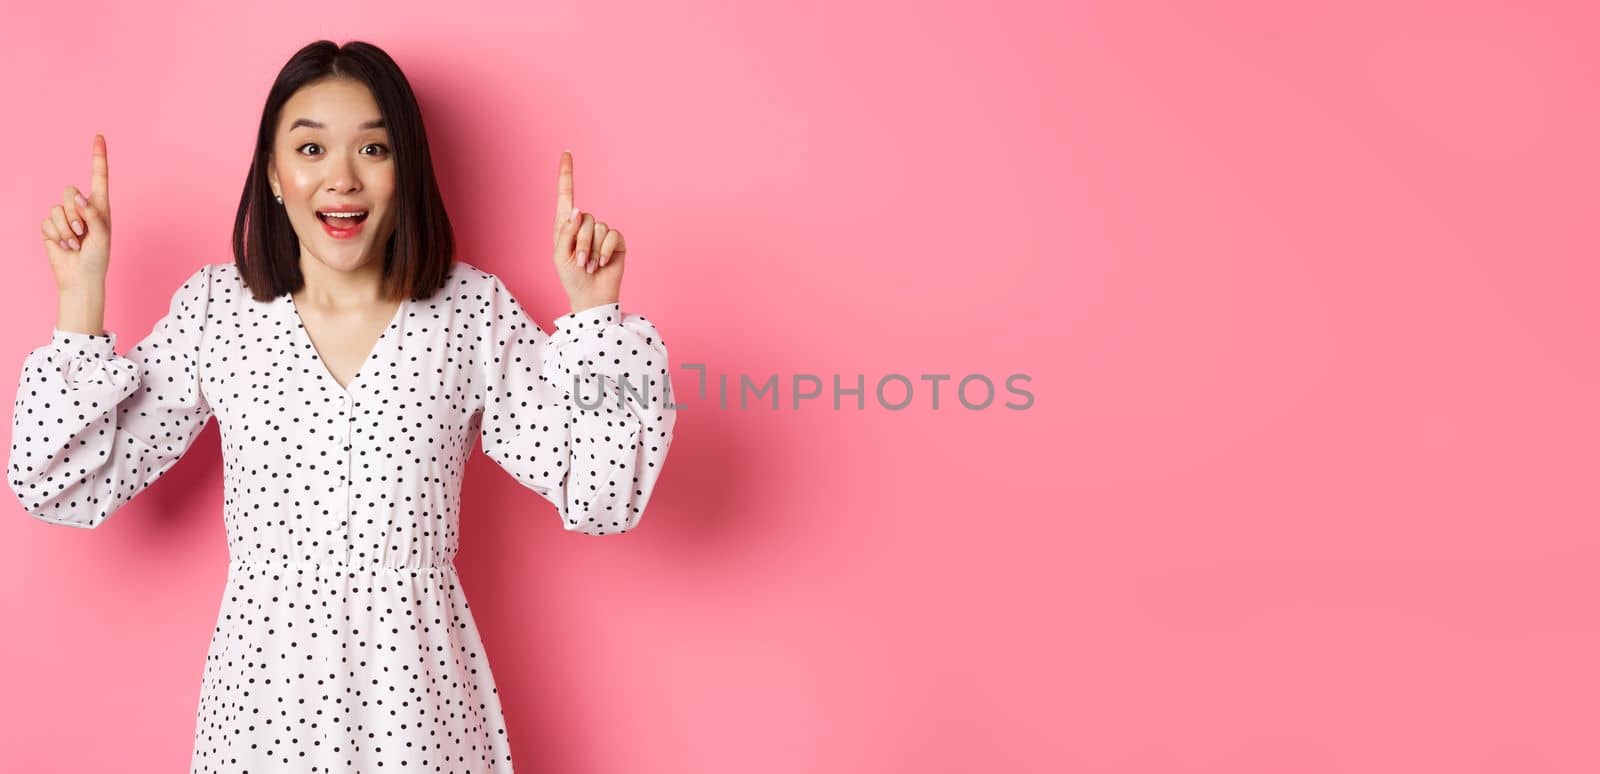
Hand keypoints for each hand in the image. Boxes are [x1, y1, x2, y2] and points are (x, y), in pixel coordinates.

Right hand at [40, 134, 112, 295]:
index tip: (99, 136)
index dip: (98, 156)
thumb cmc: (98, 259)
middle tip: (83, 232)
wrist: (80, 278)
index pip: (99, 177)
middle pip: (69, 190)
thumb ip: (93, 214)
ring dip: (67, 229)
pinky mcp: (50, 226)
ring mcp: (64, 216)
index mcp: (100, 206)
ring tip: (76, 243)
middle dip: (74, 213)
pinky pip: (47, 222)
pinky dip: (57, 236)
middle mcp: (81, 207)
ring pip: (57, 208)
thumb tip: (77, 196)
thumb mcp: (102, 236)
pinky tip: (65, 246)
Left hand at [551, 150, 623, 312]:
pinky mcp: (616, 241)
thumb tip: (579, 210)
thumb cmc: (571, 278)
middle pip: (585, 217)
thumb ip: (566, 231)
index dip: (567, 174)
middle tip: (581, 263)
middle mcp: (585, 225)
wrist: (591, 296)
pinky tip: (603, 263)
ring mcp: (602, 233)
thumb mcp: (560, 255)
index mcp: (566, 225)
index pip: (566, 195)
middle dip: (581, 242)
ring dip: (593, 250)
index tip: (566, 152)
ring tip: (591, 266)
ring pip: (598, 227)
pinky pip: (612, 235)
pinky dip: (606, 251)